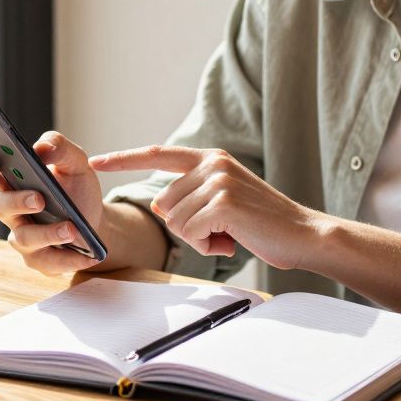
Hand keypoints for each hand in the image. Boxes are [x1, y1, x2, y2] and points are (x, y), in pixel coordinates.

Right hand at [0, 131, 104, 275]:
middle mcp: (13, 211)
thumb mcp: (76, 163)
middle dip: (17, 202)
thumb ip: (60, 148)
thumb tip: (42, 147)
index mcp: (15, 182)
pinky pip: (48, 262)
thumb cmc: (77, 190)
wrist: (96, 220)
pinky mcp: (40, 260)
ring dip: (48, 234)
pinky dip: (69, 259)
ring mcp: (24, 237)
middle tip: (39, 199)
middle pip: (0, 206)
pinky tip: (87, 254)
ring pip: (23, 238)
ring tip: (72, 229)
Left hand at [88, 146, 317, 269]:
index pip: (158, 154)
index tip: (96, 161)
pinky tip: (232, 242)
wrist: (303, 234)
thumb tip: (156, 206)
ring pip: (174, 221)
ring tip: (230, 235)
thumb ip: (190, 196)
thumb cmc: (263, 224)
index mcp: (211, 158)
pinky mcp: (223, 202)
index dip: (124, 158)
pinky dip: (206, 246)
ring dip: (197, 239)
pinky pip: (189, 233)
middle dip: (185, 229)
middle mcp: (212, 163)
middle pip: (163, 204)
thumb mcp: (223, 202)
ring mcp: (218, 181)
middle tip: (221, 232)